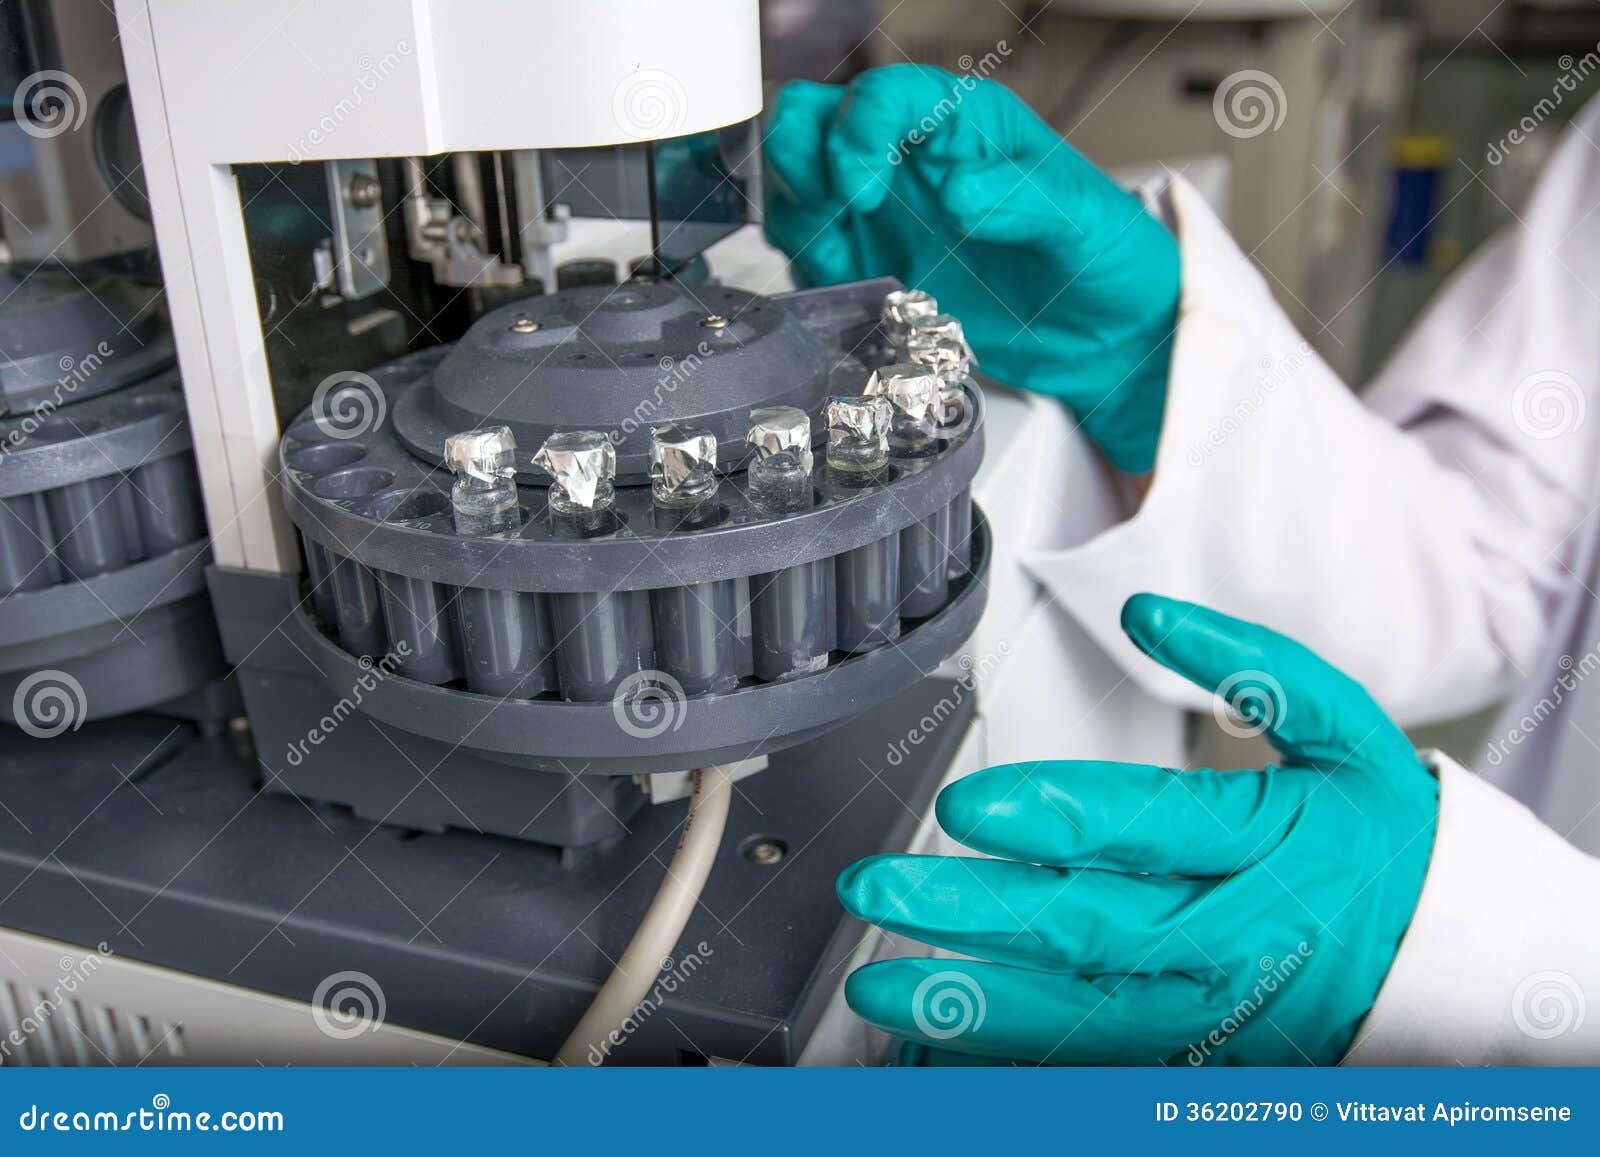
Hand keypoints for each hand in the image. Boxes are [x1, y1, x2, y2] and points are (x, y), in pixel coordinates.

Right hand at [763, 64, 1179, 473]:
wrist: (1106, 335)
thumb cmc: (1105, 258)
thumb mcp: (1081, 220)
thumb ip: (1021, 199)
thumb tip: (957, 190)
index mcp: (960, 124)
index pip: (878, 96)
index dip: (854, 134)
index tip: (864, 190)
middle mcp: (911, 160)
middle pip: (812, 121)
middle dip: (799, 161)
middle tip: (833, 215)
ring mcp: (887, 214)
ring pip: (798, 184)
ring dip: (798, 218)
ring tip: (837, 261)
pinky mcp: (876, 267)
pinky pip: (811, 254)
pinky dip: (808, 271)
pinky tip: (849, 291)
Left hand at [837, 594, 1439, 1064]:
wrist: (1449, 958)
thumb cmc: (1381, 832)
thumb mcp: (1347, 731)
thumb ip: (1253, 667)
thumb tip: (1149, 612)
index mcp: (1270, 843)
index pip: (1146, 828)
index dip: (1052, 818)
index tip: (964, 807)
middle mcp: (1235, 936)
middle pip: (1093, 928)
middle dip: (975, 913)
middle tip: (876, 892)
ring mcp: (1216, 1011)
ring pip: (1086, 1017)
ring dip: (977, 1003)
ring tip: (883, 990)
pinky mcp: (1202, 1052)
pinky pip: (1103, 1060)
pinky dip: (1020, 1053)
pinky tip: (944, 1040)